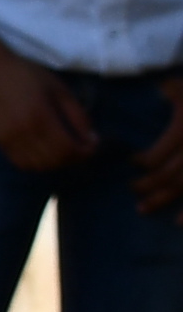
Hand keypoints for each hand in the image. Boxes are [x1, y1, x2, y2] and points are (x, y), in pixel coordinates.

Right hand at [0, 22, 106, 176]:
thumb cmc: (30, 77)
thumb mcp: (61, 91)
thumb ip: (78, 116)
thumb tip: (91, 139)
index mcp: (40, 116)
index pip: (67, 148)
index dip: (84, 152)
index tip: (93, 145)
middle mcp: (23, 132)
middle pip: (55, 160)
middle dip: (74, 158)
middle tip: (82, 149)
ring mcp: (9, 139)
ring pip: (39, 165)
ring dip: (56, 163)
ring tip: (65, 151)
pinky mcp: (0, 142)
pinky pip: (23, 163)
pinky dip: (38, 163)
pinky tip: (45, 152)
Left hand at [137, 93, 182, 222]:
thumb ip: (174, 90)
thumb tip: (162, 88)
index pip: (159, 154)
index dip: (143, 161)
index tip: (134, 161)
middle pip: (170, 175)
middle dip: (148, 185)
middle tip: (134, 190)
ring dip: (165, 200)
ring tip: (143, 210)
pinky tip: (179, 223)